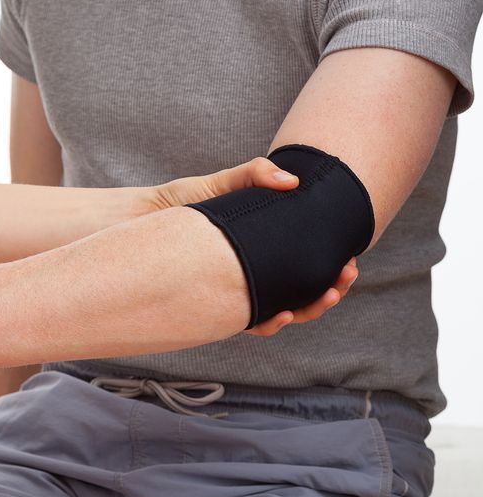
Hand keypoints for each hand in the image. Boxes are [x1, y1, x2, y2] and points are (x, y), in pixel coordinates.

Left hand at [151, 157, 359, 335]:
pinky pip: (251, 322)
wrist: (146, 220)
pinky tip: (280, 313)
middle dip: (333, 289)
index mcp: (269, 250)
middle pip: (307, 292)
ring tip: (326, 295)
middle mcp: (259, 274)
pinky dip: (269, 322)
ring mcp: (241, 291)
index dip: (335, 269)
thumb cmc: (190, 201)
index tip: (350, 259)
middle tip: (345, 275)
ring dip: (309, 308)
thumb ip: (255, 174)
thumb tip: (292, 181)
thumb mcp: (225, 183)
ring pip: (286, 312)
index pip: (311, 265)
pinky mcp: (220, 305)